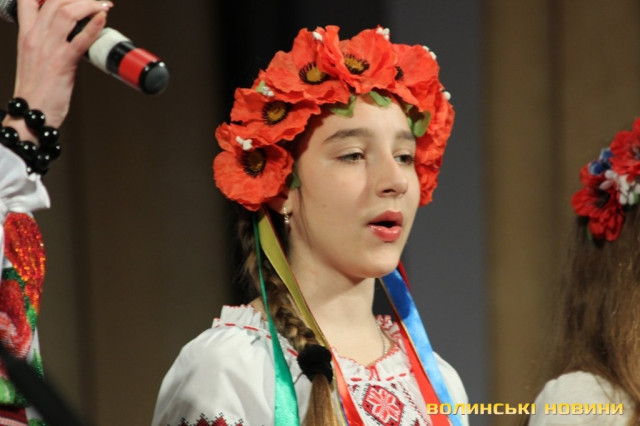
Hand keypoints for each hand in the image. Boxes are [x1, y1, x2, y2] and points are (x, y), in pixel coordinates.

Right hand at [8, 0, 112, 137]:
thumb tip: (69, 35)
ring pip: (66, 12)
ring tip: (103, 5)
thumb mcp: (34, 58)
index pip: (28, 0)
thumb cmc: (36, 91)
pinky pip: (80, 39)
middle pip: (53, 1)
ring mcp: (48, 49)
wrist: (31, 114)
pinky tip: (103, 18)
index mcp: (26, 35)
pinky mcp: (63, 63)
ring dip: (89, 4)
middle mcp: (35, 37)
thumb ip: (47, 43)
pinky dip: (95, 25)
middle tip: (95, 0)